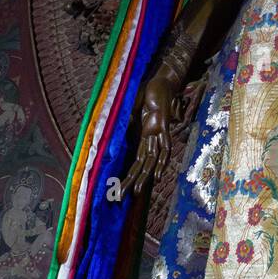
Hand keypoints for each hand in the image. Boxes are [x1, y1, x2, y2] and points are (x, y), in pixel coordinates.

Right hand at [121, 75, 175, 196]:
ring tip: (137, 191)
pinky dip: (162, 160)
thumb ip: (126, 124)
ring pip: (152, 159)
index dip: (129, 174)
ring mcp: (158, 133)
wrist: (162, 82)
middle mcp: (151, 139)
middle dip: (133, 181)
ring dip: (145, 176)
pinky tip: (158, 174)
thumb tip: (113, 138)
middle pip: (142, 164)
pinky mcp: (164, 126)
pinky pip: (164, 146)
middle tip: (123, 196)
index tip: (118, 187)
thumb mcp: (131, 110)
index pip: (135, 160)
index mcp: (143, 137)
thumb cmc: (148, 94)